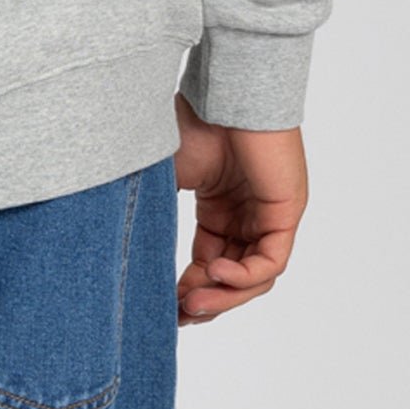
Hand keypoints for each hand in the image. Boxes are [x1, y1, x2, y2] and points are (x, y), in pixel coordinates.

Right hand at [173, 93, 307, 325]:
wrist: (222, 91)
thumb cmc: (193, 123)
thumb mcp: (166, 179)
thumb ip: (154, 215)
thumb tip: (122, 249)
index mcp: (220, 209)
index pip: (208, 264)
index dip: (188, 290)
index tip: (165, 308)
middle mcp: (247, 217)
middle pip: (231, 279)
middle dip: (205, 302)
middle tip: (178, 316)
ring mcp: (269, 216)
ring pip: (253, 278)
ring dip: (223, 297)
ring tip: (191, 304)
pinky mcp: (287, 212)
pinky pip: (270, 261)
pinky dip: (244, 275)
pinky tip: (215, 272)